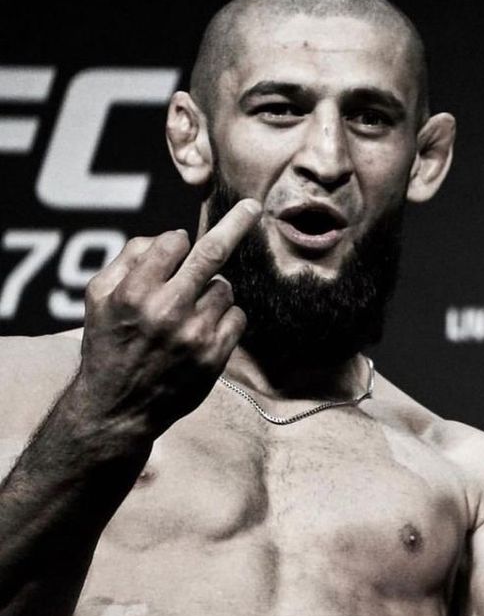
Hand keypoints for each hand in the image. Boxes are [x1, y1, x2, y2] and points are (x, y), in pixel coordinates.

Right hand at [74, 198, 260, 441]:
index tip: (176, 249)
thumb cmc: (109, 344)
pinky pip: (237, 316)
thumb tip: (169, 238)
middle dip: (236, 223)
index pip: (174, 242)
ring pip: (224, 287)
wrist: (118, 409)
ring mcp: (194, 334)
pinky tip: (202, 332)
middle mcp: (166, 310)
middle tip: (254, 206)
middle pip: (212, 253)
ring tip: (187, 316)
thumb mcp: (98, 297)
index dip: (175, 244)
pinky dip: (225, 317)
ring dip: (211, 292)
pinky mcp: (214, 355)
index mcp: (134, 291)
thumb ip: (129, 259)